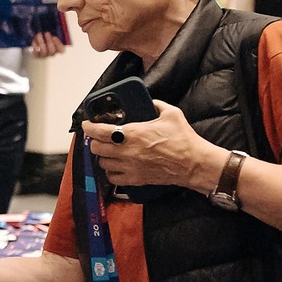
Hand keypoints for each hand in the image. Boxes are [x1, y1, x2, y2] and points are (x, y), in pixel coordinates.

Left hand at [29, 32, 65, 57]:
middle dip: (49, 41)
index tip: (54, 37)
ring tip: (39, 34)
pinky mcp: (37, 56)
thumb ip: (54, 34)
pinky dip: (35, 45)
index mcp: (58, 49)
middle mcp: (52, 54)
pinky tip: (34, 40)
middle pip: (52, 51)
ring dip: (41, 42)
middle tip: (46, 33)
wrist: (36, 47)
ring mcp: (44, 56)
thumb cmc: (46, 40)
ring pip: (43, 51)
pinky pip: (36, 52)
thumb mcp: (51, 36)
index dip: (58, 44)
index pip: (61, 50)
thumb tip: (53, 26)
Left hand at [81, 100, 225, 189]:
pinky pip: (112, 178)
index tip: (87, 124)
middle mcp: (127, 151)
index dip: (89, 127)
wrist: (194, 164)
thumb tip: (149, 102)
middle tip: (99, 137)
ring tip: (108, 151)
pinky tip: (115, 166)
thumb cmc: (183, 139)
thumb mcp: (171, 114)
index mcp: (133, 133)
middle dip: (94, 141)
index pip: (100, 131)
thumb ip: (156, 105)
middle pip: (96, 148)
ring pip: (102, 163)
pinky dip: (110, 172)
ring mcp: (130, 167)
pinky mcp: (135, 180)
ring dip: (102, 156)